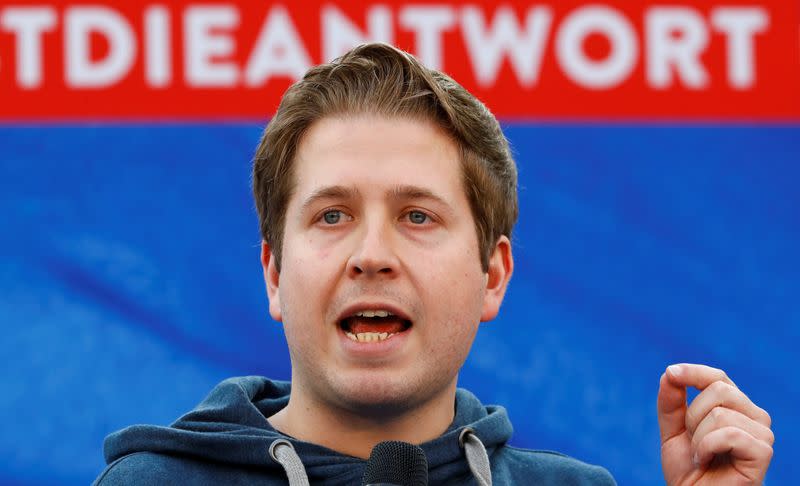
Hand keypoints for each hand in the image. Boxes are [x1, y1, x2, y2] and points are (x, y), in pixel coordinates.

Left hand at [657, 363, 773, 484]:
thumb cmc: (690, 469)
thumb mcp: (672, 430)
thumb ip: (671, 402)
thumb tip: (670, 373)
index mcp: (736, 407)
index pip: (717, 377)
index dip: (693, 372)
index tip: (671, 373)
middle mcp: (754, 416)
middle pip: (718, 389)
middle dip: (692, 416)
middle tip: (694, 442)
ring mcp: (762, 433)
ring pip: (720, 413)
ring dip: (698, 437)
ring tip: (702, 455)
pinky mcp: (762, 451)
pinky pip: (728, 433)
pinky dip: (707, 447)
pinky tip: (707, 461)